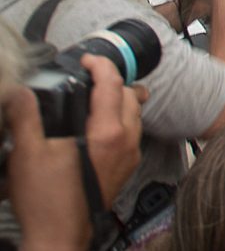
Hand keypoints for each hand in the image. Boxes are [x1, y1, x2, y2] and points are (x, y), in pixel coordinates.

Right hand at [3, 55, 146, 249]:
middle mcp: (126, 141)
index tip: (86, 60)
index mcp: (107, 132)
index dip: (100, 65)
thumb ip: (26, 117)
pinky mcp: (127, 168)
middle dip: (112, 81)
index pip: (112, 84)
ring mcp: (130, 155)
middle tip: (88, 77)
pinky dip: (121, 119)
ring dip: (119, 100)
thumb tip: (21, 92)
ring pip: (135, 114)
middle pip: (130, 95)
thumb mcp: (28, 153)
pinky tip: (101, 124)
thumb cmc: (45, 199)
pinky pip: (133, 133)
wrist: (58, 236)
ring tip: (95, 96)